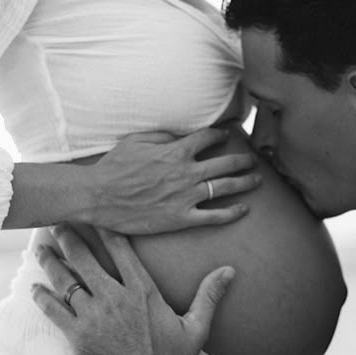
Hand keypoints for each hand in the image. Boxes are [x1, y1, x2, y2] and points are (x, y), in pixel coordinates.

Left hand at [32, 224, 235, 354]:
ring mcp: (94, 317)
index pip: (121, 250)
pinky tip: (34, 288)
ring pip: (66, 280)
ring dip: (51, 262)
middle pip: (86, 259)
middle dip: (69, 237)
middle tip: (57, 222)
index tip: (93, 214)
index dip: (104, 229)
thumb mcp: (196, 327)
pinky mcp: (78, 337)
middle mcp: (116, 298)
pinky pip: (53, 310)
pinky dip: (42, 297)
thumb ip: (209, 294)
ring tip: (41, 248)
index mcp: (142, 291)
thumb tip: (229, 270)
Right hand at [90, 128, 259, 234]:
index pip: (208, 138)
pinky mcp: (181, 218)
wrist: (99, 196)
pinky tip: (244, 209)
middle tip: (253, 160)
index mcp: (176, 151)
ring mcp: (186, 196)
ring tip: (257, 180)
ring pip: (225, 187)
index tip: (226, 136)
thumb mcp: (136, 141)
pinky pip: (214, 216)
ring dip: (245, 182)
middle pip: (225, 163)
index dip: (220, 136)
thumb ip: (162, 137)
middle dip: (243, 160)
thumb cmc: (113, 167)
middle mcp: (186, 172)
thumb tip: (180, 137)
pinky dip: (232, 213)